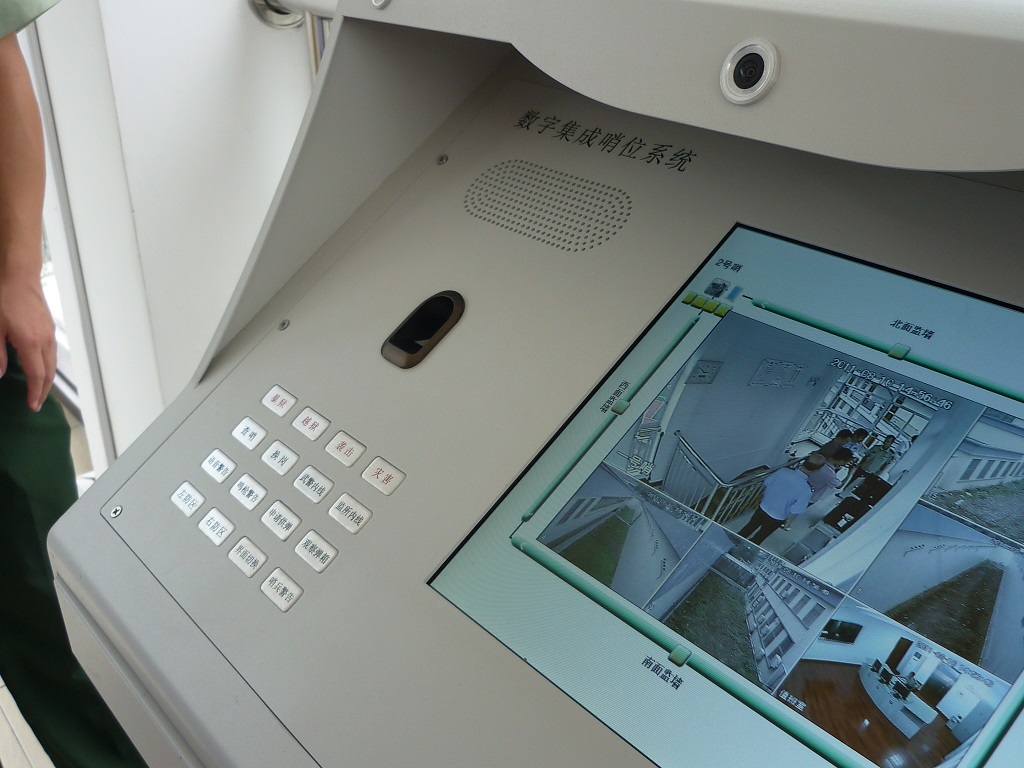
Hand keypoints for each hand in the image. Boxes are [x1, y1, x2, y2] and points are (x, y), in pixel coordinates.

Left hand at [0, 267, 55, 410]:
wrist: (18, 275)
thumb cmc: (4, 299)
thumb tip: (1, 374)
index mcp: (31, 342)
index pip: (37, 375)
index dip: (35, 392)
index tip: (32, 405)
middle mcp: (45, 340)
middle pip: (49, 372)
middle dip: (43, 389)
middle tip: (37, 403)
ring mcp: (49, 333)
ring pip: (52, 362)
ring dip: (47, 378)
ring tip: (39, 389)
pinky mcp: (49, 326)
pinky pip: (51, 352)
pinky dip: (47, 365)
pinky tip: (39, 366)